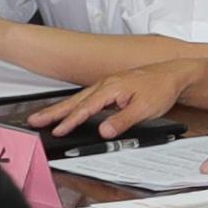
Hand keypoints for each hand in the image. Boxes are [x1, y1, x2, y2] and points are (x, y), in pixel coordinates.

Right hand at [36, 63, 189, 139]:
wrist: (173, 75)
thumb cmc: (160, 88)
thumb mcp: (145, 109)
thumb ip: (123, 121)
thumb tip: (104, 132)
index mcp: (111, 88)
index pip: (86, 108)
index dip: (71, 121)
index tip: (58, 131)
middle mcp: (105, 85)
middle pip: (74, 101)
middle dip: (53, 112)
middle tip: (35, 120)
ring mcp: (106, 86)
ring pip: (78, 99)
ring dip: (60, 109)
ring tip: (43, 117)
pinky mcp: (109, 89)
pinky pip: (85, 98)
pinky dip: (73, 105)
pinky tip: (68, 112)